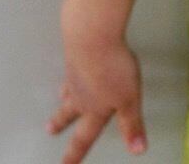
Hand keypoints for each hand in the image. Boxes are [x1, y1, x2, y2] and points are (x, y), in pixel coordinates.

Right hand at [47, 35, 148, 161]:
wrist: (92, 37)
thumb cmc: (112, 70)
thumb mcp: (129, 100)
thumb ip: (132, 125)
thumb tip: (137, 151)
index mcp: (94, 109)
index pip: (84, 137)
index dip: (75, 153)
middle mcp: (80, 95)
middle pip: (69, 113)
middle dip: (61, 124)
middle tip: (50, 131)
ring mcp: (75, 74)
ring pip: (68, 90)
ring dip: (63, 98)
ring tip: (58, 99)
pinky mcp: (75, 54)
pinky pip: (71, 69)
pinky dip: (69, 74)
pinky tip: (71, 69)